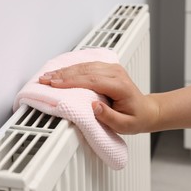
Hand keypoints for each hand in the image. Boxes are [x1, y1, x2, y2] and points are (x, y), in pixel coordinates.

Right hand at [39, 62, 158, 133]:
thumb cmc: (136, 118)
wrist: (146, 110)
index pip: (91, 80)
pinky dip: (71, 68)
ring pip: (83, 66)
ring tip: (47, 76)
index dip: (71, 81)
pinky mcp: (107, 68)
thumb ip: (109, 117)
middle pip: (84, 70)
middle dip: (62, 75)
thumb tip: (93, 106)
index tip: (54, 84)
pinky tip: (60, 71)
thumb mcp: (125, 125)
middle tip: (44, 79)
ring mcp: (111, 68)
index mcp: (120, 86)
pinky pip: (86, 65)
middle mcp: (115, 73)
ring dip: (64, 70)